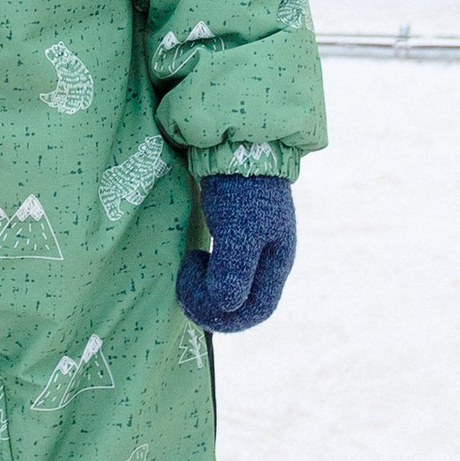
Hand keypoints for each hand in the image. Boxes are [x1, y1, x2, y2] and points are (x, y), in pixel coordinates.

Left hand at [176, 174, 295, 331]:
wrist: (236, 142)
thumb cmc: (240, 187)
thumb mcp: (238, 230)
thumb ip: (233, 270)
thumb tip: (225, 307)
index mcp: (276, 261)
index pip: (257, 310)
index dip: (226, 318)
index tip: (195, 299)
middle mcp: (268, 258)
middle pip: (244, 303)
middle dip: (212, 306)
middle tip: (183, 289)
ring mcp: (254, 245)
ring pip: (233, 287)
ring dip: (207, 291)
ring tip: (186, 272)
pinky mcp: (237, 232)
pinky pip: (224, 268)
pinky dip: (206, 274)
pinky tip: (193, 261)